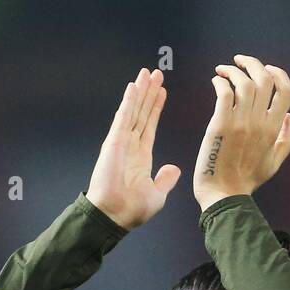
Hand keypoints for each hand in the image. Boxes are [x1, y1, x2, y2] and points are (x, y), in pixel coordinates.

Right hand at [86, 67, 180, 229]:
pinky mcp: (114, 142)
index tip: (163, 92)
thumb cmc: (131, 210)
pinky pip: (123, 117)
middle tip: (156, 74)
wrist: (115, 216)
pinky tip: (134, 86)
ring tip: (147, 73)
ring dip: (140, 91)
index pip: (150, 126)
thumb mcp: (157, 194)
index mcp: (141, 157)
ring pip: (133, 110)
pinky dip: (129, 101)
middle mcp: (131, 146)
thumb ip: (166, 179)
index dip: (156, 108)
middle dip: (149, 93)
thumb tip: (175, 168)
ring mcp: (121, 142)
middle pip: (142, 112)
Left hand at [193, 55, 289, 210]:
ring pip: (244, 82)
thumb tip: (289, 116)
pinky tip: (215, 82)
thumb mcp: (274, 163)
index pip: (287, 91)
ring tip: (223, 70)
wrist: (224, 195)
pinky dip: (220, 82)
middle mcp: (260, 123)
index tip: (267, 69)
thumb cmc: (246, 181)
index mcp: (274, 130)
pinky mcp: (220, 125)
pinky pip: (224, 93)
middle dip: (253, 63)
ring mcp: (241, 123)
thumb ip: (285, 140)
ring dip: (233, 70)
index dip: (278, 74)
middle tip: (240, 61)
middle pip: (265, 79)